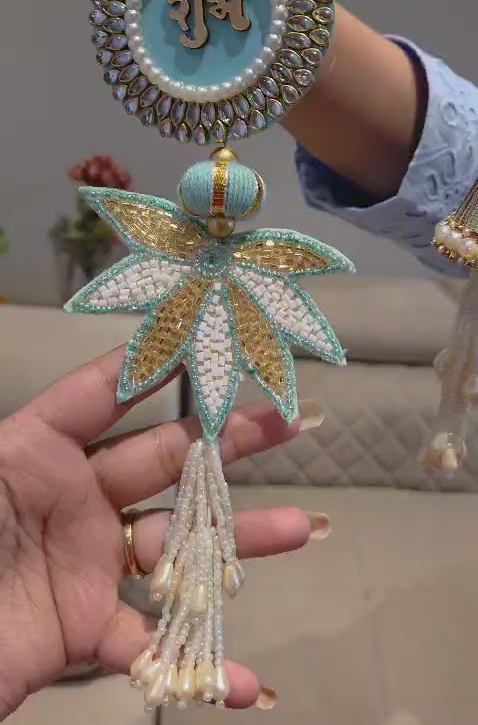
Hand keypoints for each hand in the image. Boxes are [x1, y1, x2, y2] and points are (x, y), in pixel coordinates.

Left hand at [0, 347, 323, 718]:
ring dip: (239, 541)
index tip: (213, 345)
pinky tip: (247, 682)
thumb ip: (57, 416)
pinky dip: (199, 663)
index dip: (159, 367)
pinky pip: (151, 644)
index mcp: (40, 452)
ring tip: (300, 528)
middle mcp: (74, 500)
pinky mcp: (87, 628)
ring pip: (177, 545)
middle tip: (285, 422)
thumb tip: (127, 354)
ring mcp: (87, 564)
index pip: (107, 397)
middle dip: (227, 442)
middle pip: (164, 462)